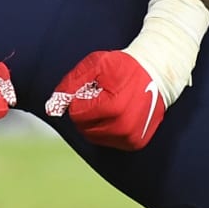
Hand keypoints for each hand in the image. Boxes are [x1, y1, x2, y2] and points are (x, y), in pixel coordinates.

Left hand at [44, 50, 166, 149]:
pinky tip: (117, 113)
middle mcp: (123, 128)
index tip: (94, 86)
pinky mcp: (136, 143)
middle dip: (86, 110)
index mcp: (113, 108)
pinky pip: (109, 141)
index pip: (76, 113)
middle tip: (102, 94)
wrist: (158, 73)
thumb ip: (71, 84)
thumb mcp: (96, 64)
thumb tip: (51, 108)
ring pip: (94, 136)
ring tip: (110, 102)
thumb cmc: (124, 66)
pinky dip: (108, 129)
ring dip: (95, 121)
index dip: (80, 97)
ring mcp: (131, 138)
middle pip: (84, 127)